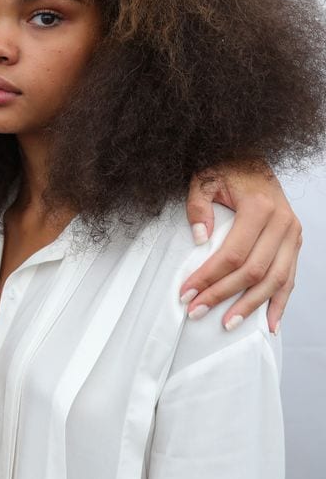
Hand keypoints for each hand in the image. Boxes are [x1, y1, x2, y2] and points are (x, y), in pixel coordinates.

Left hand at [181, 163, 298, 333]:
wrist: (252, 158)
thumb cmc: (225, 169)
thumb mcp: (204, 179)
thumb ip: (197, 205)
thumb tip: (199, 240)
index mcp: (260, 207)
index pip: (232, 254)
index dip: (209, 277)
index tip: (186, 293)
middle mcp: (283, 222)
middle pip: (253, 271)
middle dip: (223, 295)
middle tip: (197, 311)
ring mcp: (293, 234)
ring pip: (274, 280)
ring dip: (250, 305)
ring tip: (227, 323)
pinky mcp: (295, 242)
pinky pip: (290, 278)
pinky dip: (280, 302)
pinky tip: (270, 323)